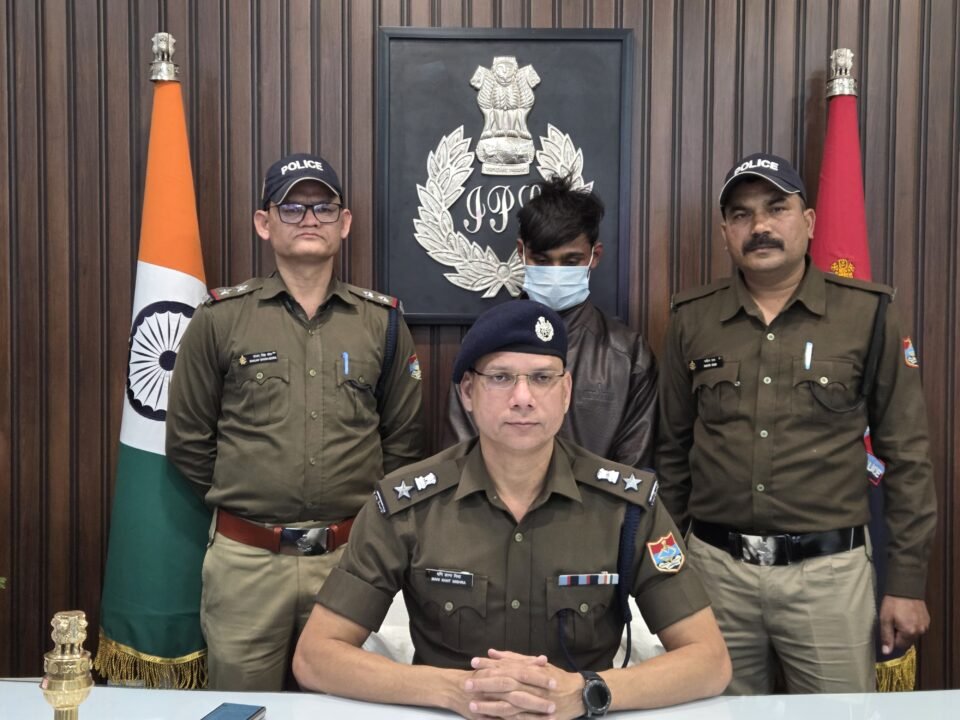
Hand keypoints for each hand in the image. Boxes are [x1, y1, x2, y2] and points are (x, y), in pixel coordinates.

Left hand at [462, 649, 584, 718]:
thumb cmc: (555, 677)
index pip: (505, 666)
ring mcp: (533, 703)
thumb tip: (492, 652)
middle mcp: (531, 686)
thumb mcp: (536, 664)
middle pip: (504, 684)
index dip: (488, 665)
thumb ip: (513, 658)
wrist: (578, 694)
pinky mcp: (537, 718)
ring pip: (508, 705)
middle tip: (466, 684)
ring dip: (489, 705)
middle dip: (484, 684)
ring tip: (472, 704)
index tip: (473, 663)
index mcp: (530, 671)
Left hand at [878, 595, 929, 654]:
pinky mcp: (927, 620)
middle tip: (893, 621)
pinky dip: (912, 624)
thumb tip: (886, 652)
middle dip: (899, 635)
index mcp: (909, 632)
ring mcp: (925, 625)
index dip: (892, 638)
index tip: (889, 627)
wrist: (906, 587)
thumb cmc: (893, 603)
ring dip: (906, 630)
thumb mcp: (885, 619)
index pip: (899, 645)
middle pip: (907, 641)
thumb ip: (886, 636)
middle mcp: (920, 631)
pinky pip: (918, 627)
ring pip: (913, 634)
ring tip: (900, 616)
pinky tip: (907, 615)